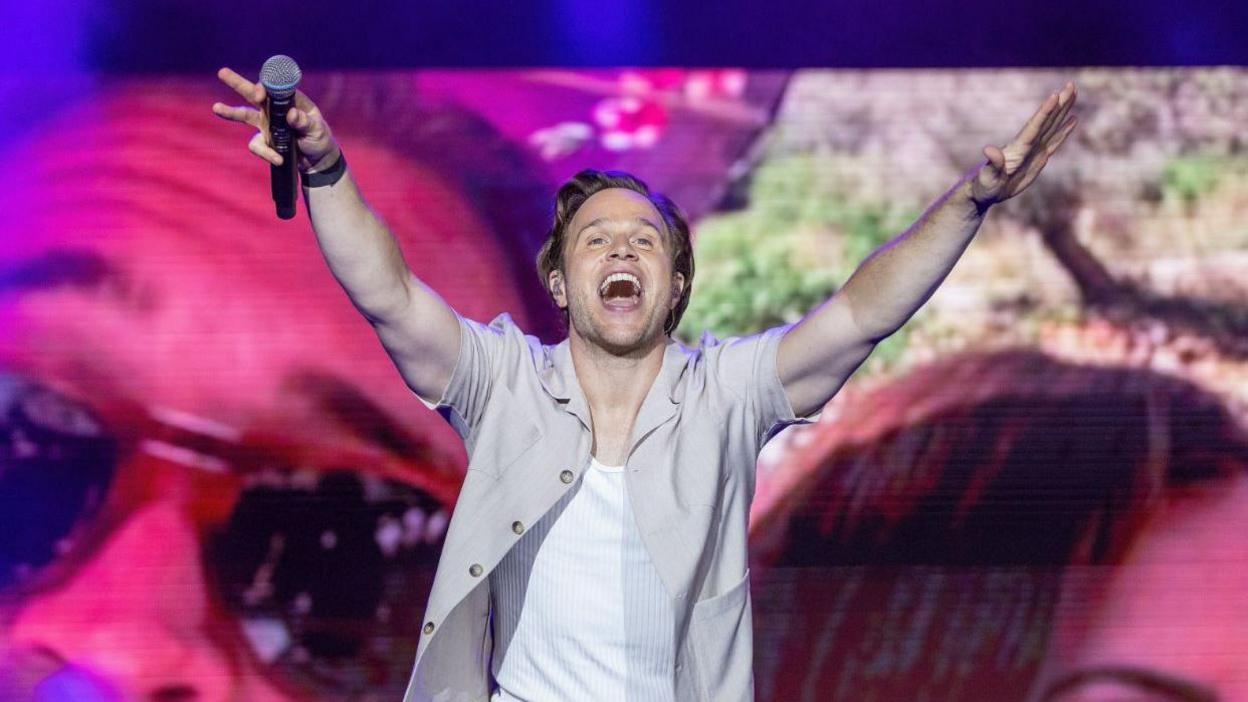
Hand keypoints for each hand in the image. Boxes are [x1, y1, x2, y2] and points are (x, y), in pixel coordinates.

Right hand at [211, 67, 339, 171]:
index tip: (258, 92)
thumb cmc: (319, 138)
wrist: (317, 161)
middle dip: (237, 83)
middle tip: (221, 72)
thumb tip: (292, 115)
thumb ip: (305, 122)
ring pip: (244, 115)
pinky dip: (266, 153)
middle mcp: (275, 109)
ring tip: (216, 107)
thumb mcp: (317, 130)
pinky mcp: (264, 140)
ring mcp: (266, 124)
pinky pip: (257, 145)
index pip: (275, 88)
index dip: (265, 86)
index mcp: (291, 100)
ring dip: (230, 112)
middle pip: (253, 94)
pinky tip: (278, 159)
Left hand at [971, 82, 1077, 208]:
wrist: (986, 191)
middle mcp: (1028, 144)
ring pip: (1053, 125)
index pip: (1033, 127)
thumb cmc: (985, 185)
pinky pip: (1055, 140)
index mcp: (1018, 148)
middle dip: (1059, 103)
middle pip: (1047, 120)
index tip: (1054, 95)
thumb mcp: (988, 176)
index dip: (1044, 112)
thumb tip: (988, 150)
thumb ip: (993, 163)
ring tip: (1072, 92)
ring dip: (1063, 109)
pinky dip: (1065, 129)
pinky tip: (1073, 118)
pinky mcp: (1039, 157)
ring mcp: (1034, 149)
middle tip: (1071, 85)